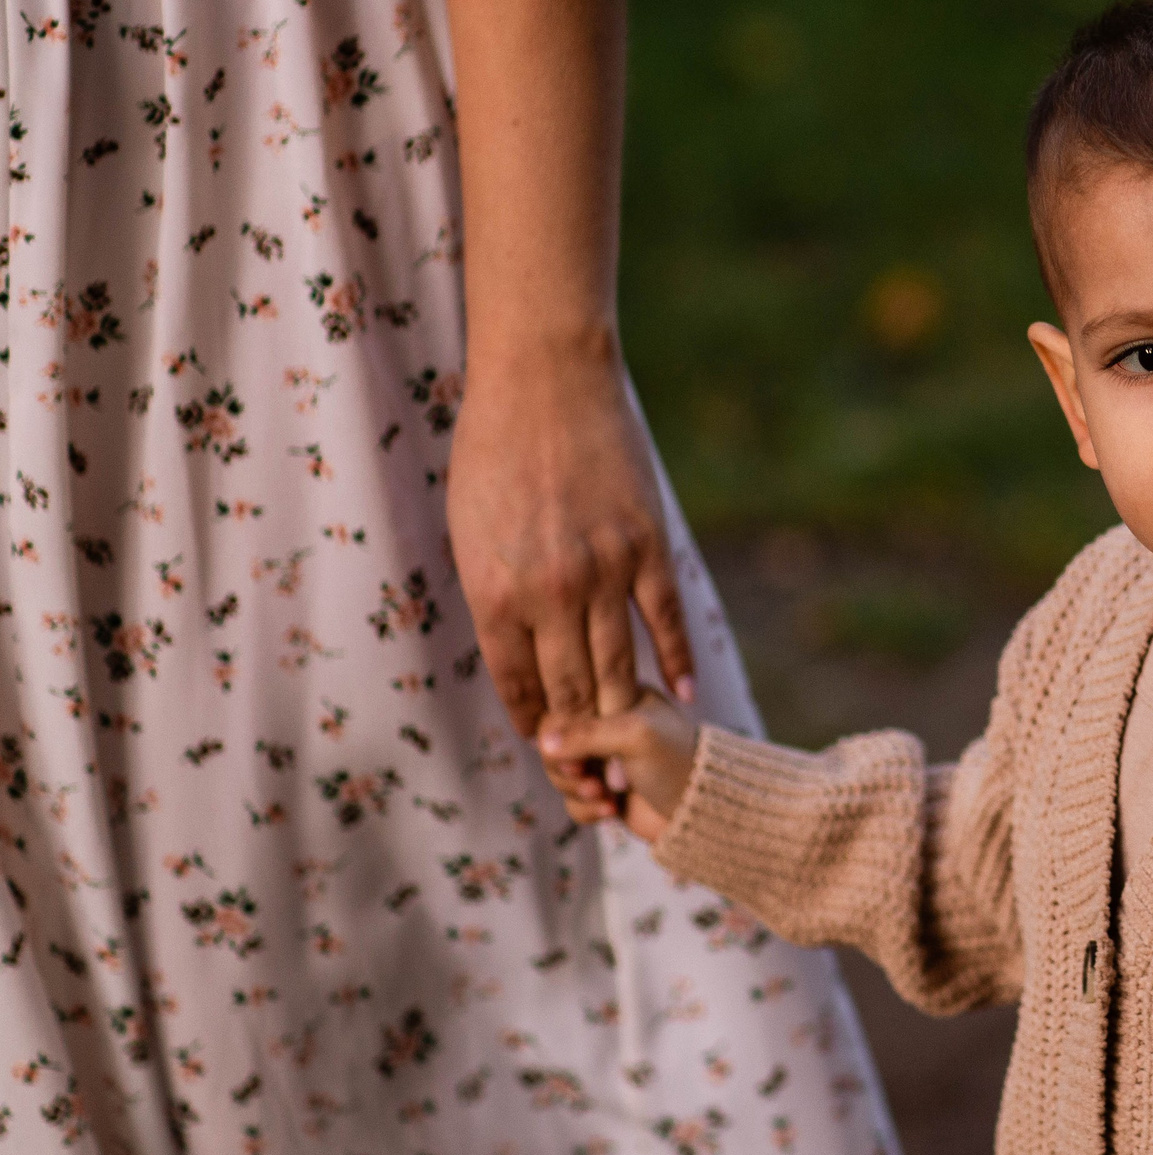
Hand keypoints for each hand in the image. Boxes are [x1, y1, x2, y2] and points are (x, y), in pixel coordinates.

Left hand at [448, 347, 695, 794]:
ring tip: (633, 747)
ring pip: (618, 667)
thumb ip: (494, 592)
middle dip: (580, 740)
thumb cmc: (492, 449)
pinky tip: (680, 695)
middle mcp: (549, 594)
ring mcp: (603, 572)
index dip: (534, 725)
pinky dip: (673, 663)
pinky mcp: (647, 548)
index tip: (547, 747)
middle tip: (595, 772)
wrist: (545, 382)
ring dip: (624, 715)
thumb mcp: (470, 531)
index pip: (518, 686)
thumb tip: (514, 645)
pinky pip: (662, 621)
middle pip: (570, 690)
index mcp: (494, 593)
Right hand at [539, 687, 701, 842]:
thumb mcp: (635, 735)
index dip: (560, 734)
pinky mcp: (605, 792)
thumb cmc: (678, 761)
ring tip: (604, 796)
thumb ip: (587, 733)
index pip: (565, 705)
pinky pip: (573, 802)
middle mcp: (609, 726)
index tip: (577, 754)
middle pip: (555, 743)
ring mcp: (606, 761)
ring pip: (561, 775)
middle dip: (567, 766)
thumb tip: (542, 742)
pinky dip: (587, 809)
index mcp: (618, 696)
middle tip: (588, 777)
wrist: (703, 810)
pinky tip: (611, 810)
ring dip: (578, 791)